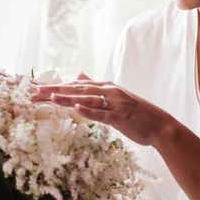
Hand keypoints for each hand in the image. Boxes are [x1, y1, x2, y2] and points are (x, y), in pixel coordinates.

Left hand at [34, 72, 173, 146]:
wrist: (159, 125)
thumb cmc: (136, 113)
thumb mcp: (114, 96)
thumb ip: (95, 85)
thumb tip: (79, 74)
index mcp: (106, 87)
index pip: (79, 85)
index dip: (60, 86)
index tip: (43, 88)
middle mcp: (110, 92)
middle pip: (79, 89)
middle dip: (58, 90)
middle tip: (39, 91)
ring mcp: (115, 104)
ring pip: (88, 100)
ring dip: (69, 98)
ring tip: (52, 97)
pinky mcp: (120, 117)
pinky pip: (102, 114)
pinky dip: (90, 110)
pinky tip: (77, 108)